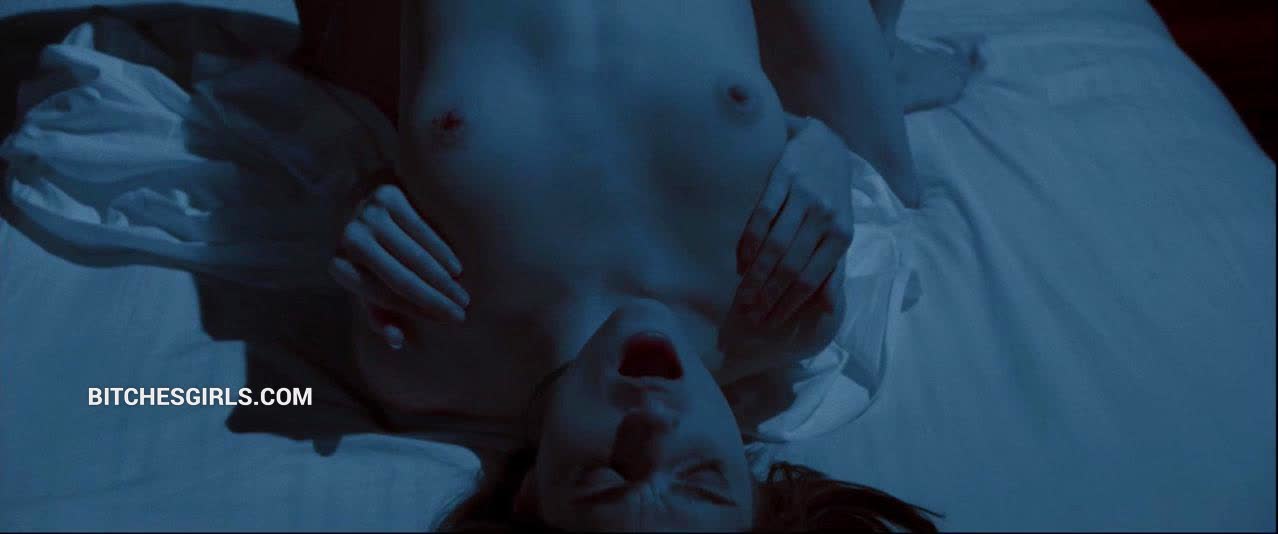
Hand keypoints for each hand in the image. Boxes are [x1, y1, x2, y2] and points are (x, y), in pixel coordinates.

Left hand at [329, 180, 468, 348]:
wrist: (362, 198)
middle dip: (435, 299)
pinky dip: (443, 251)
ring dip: (443, 280)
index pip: (384, 296)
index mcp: (339, 266)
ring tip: (463, 296)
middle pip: (401, 278)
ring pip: (415, 256)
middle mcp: (350, 239)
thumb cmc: (371, 254)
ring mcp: (368, 215)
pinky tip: (457, 268)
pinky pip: (423, 230)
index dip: (417, 311)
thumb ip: (379, 313)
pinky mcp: (388, 196)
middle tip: (461, 312)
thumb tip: (396, 341)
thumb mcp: (369, 284)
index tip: (446, 321)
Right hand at [733, 115, 854, 327]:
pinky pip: (762, 215)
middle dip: (768, 295)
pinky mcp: (784, 177)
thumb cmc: (832, 195)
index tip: (770, 322)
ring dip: (756, 275)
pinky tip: (740, 261)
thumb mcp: (840, 231)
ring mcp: (804, 196)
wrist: (825, 143)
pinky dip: (749, 242)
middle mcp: (825, 217)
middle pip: (791, 265)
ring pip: (775, 244)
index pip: (812, 278)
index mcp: (841, 234)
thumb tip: (829, 307)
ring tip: (742, 297)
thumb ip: (834, 269)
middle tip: (749, 316)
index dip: (789, 303)